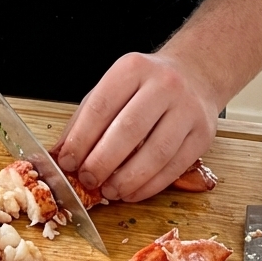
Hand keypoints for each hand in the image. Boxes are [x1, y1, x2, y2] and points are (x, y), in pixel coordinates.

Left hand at [51, 52, 218, 202]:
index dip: (81, 139)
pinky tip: (132, 192)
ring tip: (109, 191)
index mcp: (132, 68)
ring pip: (155, 153)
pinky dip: (150, 186)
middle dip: (103, 161)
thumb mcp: (112, 89)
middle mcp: (163, 85)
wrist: (195, 74)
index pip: (101, 106)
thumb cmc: (145, 86)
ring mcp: (187, 109)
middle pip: (129, 130)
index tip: (67, 162)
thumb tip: (58, 155)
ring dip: (128, 179)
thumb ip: (84, 120)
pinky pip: (174, 167)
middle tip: (87, 180)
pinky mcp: (203, 134)